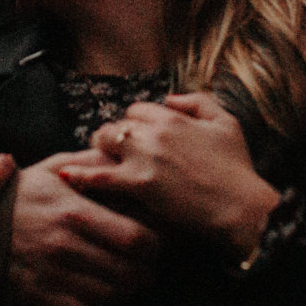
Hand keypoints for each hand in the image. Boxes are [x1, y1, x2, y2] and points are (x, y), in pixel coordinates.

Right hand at [6, 152, 159, 305]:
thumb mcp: (52, 169)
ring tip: (126, 283)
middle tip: (146, 268)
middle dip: (145, 273)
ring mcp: (51, 275)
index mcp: (74, 212)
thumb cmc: (21, 193)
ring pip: (109, 297)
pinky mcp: (39, 297)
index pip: (134, 239)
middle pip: (128, 272)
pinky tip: (98, 297)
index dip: (153, 245)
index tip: (153, 244)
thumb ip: (89, 165)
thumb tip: (122, 158)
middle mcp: (65, 246)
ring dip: (124, 293)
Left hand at [62, 93, 280, 259]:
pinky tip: (65, 175)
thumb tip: (170, 98)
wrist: (240, 207)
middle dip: (114, 135)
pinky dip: (80, 175)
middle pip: (117, 123)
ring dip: (99, 150)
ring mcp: (144, 158)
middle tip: (114, 151)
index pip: (137, 109)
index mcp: (173, 117)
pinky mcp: (138, 185)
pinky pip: (99, 176)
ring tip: (96, 161)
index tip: (138, 138)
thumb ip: (199, 102)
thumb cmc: (237, 169)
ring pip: (104, 141)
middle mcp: (154, 132)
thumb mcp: (227, 123)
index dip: (136, 123)